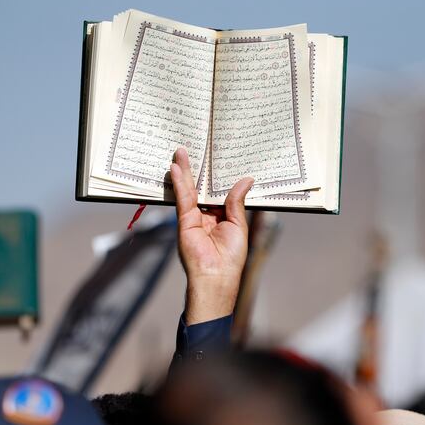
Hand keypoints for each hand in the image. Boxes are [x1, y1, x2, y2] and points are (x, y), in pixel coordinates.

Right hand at [169, 148, 253, 324]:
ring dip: (186, 171)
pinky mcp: (184, 221)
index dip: (219, 175)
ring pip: (190, 190)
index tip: (219, 156)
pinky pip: (182, 199)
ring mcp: (194, 218)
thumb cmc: (232, 257)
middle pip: (203, 188)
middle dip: (200, 169)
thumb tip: (246, 179)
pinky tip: (178, 169)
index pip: (219, 191)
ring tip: (182, 151)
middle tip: (198, 147)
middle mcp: (207, 215)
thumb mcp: (239, 225)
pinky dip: (180, 183)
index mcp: (222, 217)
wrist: (216, 277)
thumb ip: (237, 202)